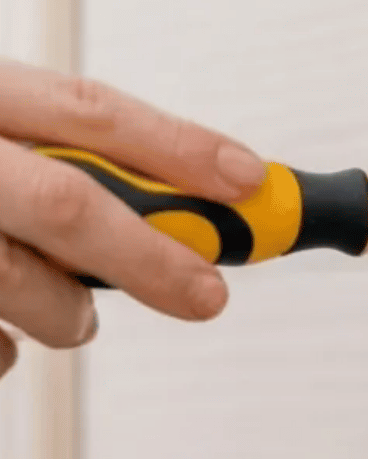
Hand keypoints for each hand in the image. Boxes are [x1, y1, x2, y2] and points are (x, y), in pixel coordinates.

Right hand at [0, 58, 265, 378]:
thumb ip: (58, 154)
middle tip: (206, 293)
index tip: (252, 181)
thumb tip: (187, 205)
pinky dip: (0, 348)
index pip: (87, 110)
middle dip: (150, 256)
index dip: (179, 146)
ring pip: (15, 283)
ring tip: (74, 316)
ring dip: (67, 314)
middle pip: (61, 202)